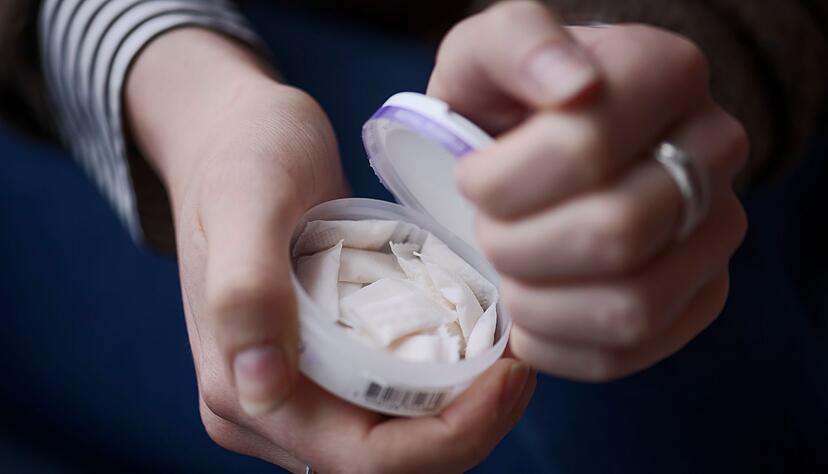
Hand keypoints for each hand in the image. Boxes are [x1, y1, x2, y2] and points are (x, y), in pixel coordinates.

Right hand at [126, 28, 534, 471]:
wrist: (234, 133)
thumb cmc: (239, 156)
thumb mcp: (244, 205)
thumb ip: (244, 291)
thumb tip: (261, 387)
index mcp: (243, 390)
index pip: (363, 461)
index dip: (448, 437)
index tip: (506, 373)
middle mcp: (272, 405)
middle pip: (391, 460)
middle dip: (468, 427)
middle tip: (518, 360)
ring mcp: (302, 386)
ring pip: (401, 436)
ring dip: (463, 407)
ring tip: (504, 346)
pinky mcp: (328, 359)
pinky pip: (396, 396)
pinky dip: (444, 379)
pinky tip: (473, 334)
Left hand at [428, 1, 747, 380]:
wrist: (543, 155)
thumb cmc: (510, 107)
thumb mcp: (487, 54)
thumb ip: (516, 43)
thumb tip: (572, 82)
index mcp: (667, 73)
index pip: (588, 146)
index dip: (505, 180)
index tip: (472, 175)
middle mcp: (713, 150)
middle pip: (614, 231)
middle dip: (516, 243)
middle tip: (486, 228)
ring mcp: (716, 231)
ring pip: (630, 305)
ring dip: (535, 301)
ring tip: (507, 270)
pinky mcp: (702, 297)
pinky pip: (630, 352)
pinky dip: (555, 344)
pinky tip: (528, 308)